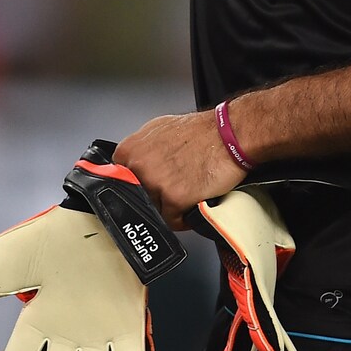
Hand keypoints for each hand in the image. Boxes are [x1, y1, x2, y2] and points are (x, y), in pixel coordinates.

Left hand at [114, 111, 243, 227]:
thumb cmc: (201, 131)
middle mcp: (138, 165)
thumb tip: (130, 166)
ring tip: (186, 191)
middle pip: (137, 198)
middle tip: (172, 187)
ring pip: (154, 211)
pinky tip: (193, 201)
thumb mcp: (159, 129)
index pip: (121, 182)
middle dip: (154, 197)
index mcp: (130, 150)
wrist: (229, 135)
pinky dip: (184, 217)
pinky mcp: (173, 198)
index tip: (147, 189)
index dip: (139, 186)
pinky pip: (173, 221)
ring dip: (170, 208)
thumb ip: (140, 149)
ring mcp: (154, 183)